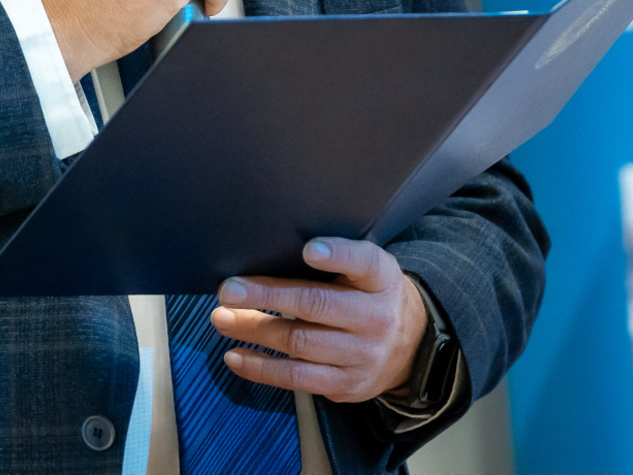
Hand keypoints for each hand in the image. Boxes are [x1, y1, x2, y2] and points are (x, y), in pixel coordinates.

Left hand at [210, 237, 427, 403]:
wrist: (410, 345)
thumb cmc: (371, 296)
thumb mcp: (368, 270)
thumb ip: (336, 260)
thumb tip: (270, 252)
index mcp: (382, 279)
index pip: (364, 263)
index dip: (337, 255)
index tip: (308, 250)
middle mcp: (375, 317)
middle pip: (316, 304)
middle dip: (267, 296)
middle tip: (229, 290)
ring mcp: (362, 354)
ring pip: (300, 342)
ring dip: (255, 330)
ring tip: (222, 319)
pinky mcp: (346, 384)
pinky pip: (297, 378)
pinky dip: (261, 367)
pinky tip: (236, 354)